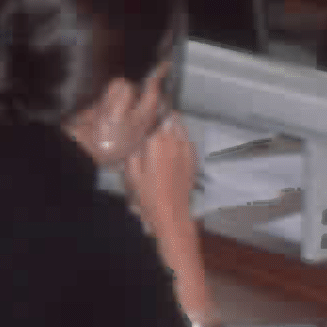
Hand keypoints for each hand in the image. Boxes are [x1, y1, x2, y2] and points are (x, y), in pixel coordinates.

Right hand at [120, 114, 198, 231]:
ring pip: (180, 126)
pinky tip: (173, 145)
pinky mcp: (193, 158)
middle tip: (152, 121)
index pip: (155, 115)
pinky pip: (187, 139)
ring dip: (172, 125)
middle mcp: (174, 142)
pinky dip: (180, 137)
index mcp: (156, 143)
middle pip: (170, 116)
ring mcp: (186, 149)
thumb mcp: (132, 174)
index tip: (144, 113)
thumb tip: (136, 140)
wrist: (172, 213)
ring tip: (163, 130)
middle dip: (161, 116)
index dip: (150, 112)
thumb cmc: (149, 196)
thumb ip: (133, 152)